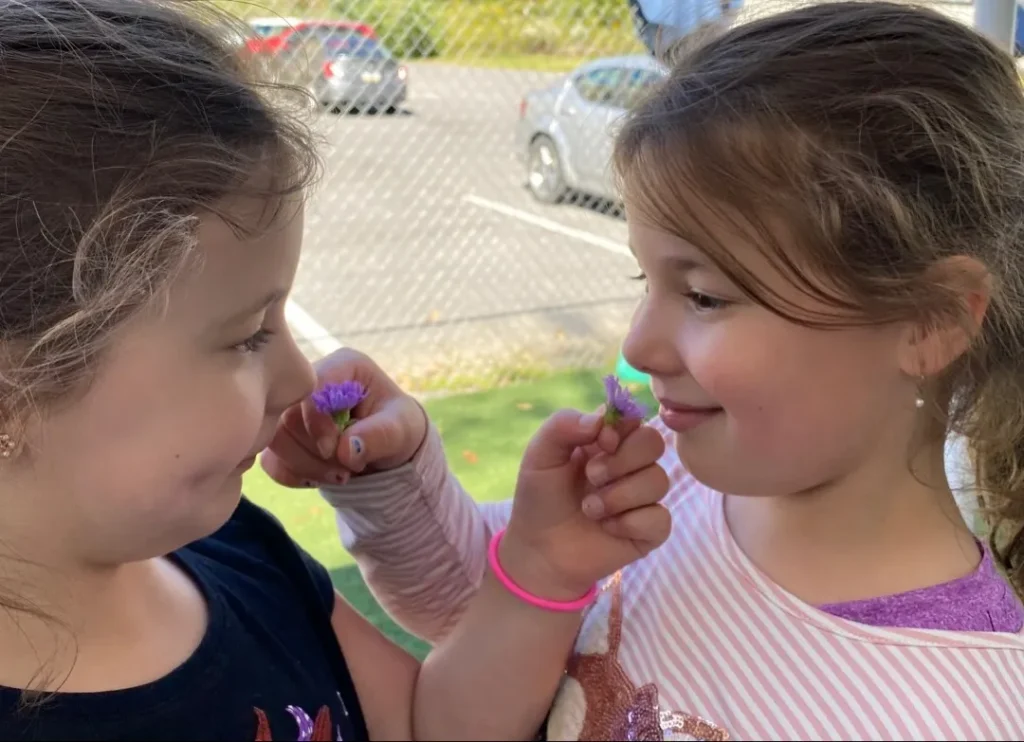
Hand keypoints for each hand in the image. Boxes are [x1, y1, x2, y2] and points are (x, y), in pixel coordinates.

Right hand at [260, 348, 426, 486]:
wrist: (390, 450)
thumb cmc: (399, 428)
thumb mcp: (402, 429)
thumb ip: (379, 436)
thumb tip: (346, 450)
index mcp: (343, 366)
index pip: (311, 386)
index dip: (316, 421)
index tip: (333, 450)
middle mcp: (312, 382)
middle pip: (286, 416)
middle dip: (314, 452)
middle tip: (346, 470)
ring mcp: (293, 409)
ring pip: (274, 440)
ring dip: (305, 466)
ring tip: (340, 476)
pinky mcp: (285, 435)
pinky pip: (271, 460)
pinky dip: (293, 475)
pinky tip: (319, 478)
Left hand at [498, 409, 671, 601]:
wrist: (539, 550)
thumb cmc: (540, 499)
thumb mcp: (540, 454)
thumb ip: (563, 424)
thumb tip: (602, 421)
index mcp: (607, 442)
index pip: (633, 419)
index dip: (621, 428)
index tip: (601, 442)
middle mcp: (630, 465)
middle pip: (653, 443)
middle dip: (620, 461)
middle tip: (591, 478)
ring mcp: (643, 497)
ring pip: (658, 481)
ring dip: (618, 496)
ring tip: (589, 509)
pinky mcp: (650, 529)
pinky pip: (660, 518)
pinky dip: (630, 523)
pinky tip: (608, 529)